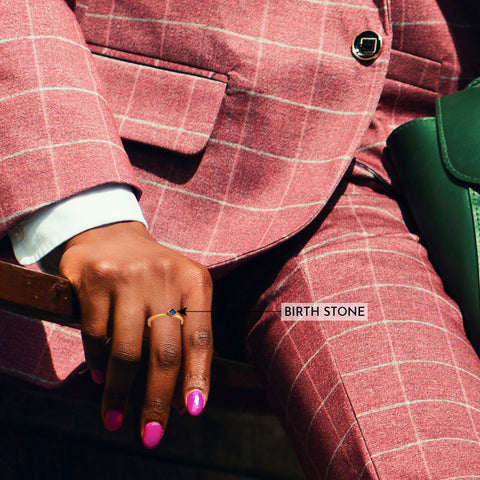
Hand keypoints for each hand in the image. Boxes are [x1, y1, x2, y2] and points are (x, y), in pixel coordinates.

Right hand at [59, 221, 212, 447]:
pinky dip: (98, 363)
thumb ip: (185, 335)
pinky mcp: (95, 281)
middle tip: (151, 434)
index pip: (200, 337)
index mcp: (195, 281)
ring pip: (126, 350)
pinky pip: (96, 336)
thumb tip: (184, 397)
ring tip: (115, 417)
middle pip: (164, 352)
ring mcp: (128, 278)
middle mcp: (164, 277)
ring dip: (120, 392)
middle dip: (158, 399)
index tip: (193, 411)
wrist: (110, 233)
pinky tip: (100, 377)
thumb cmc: (152, 275)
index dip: (198, 377)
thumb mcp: (179, 292)